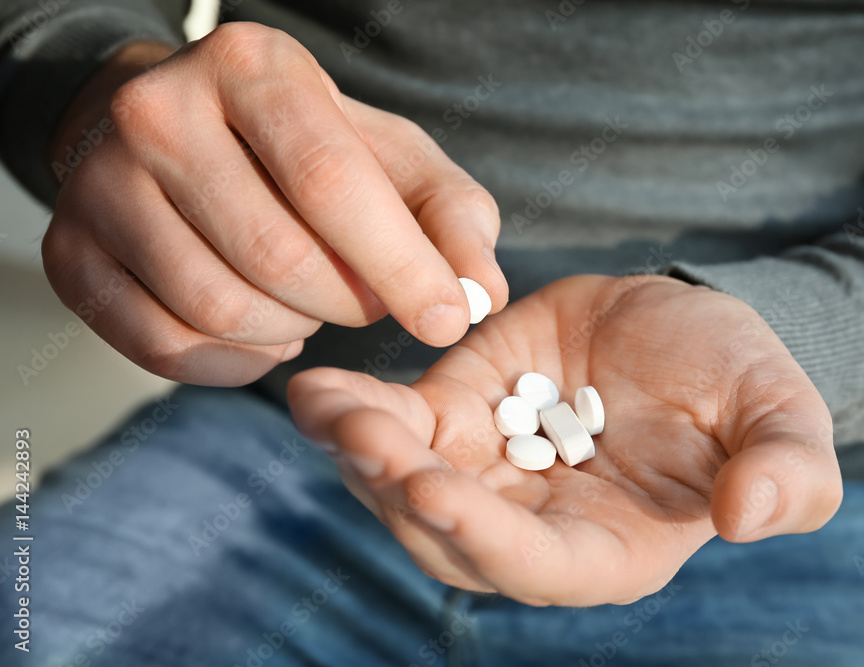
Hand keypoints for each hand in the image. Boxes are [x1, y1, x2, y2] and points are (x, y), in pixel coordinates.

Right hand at [42, 23, 506, 384]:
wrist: (177, 126)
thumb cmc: (301, 145)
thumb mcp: (392, 156)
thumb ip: (450, 215)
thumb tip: (481, 294)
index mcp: (252, 69)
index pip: (330, 183)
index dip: (401, 267)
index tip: (449, 320)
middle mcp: (160, 114)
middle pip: (275, 257)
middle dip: (347, 304)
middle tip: (369, 301)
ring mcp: (101, 184)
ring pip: (218, 309)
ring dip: (292, 332)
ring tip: (313, 308)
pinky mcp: (71, 253)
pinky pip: (164, 346)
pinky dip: (233, 362)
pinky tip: (266, 334)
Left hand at [288, 274, 841, 605]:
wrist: (680, 325)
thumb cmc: (738, 380)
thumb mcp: (782, 415)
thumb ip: (786, 472)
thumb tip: (749, 521)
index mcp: (611, 548)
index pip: (539, 568)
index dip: (487, 541)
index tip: (438, 492)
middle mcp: (534, 526)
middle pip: (450, 540)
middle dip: (402, 498)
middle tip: (368, 441)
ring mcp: (486, 474)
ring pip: (404, 491)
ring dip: (362, 458)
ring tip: (330, 409)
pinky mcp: (455, 418)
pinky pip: (394, 429)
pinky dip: (351, 415)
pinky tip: (314, 392)